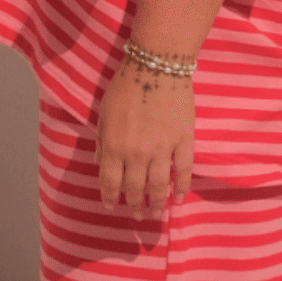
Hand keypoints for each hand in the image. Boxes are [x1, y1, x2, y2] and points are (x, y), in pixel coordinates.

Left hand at [96, 59, 194, 216]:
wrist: (157, 65)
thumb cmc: (126, 85)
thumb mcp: (104, 112)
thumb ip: (101, 140)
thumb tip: (98, 163)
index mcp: (114, 146)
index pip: (110, 182)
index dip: (110, 197)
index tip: (112, 206)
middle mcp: (137, 153)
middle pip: (135, 188)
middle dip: (134, 205)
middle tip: (137, 215)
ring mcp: (162, 149)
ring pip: (159, 185)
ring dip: (156, 203)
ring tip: (156, 213)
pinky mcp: (183, 141)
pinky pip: (183, 171)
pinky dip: (181, 187)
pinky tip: (178, 198)